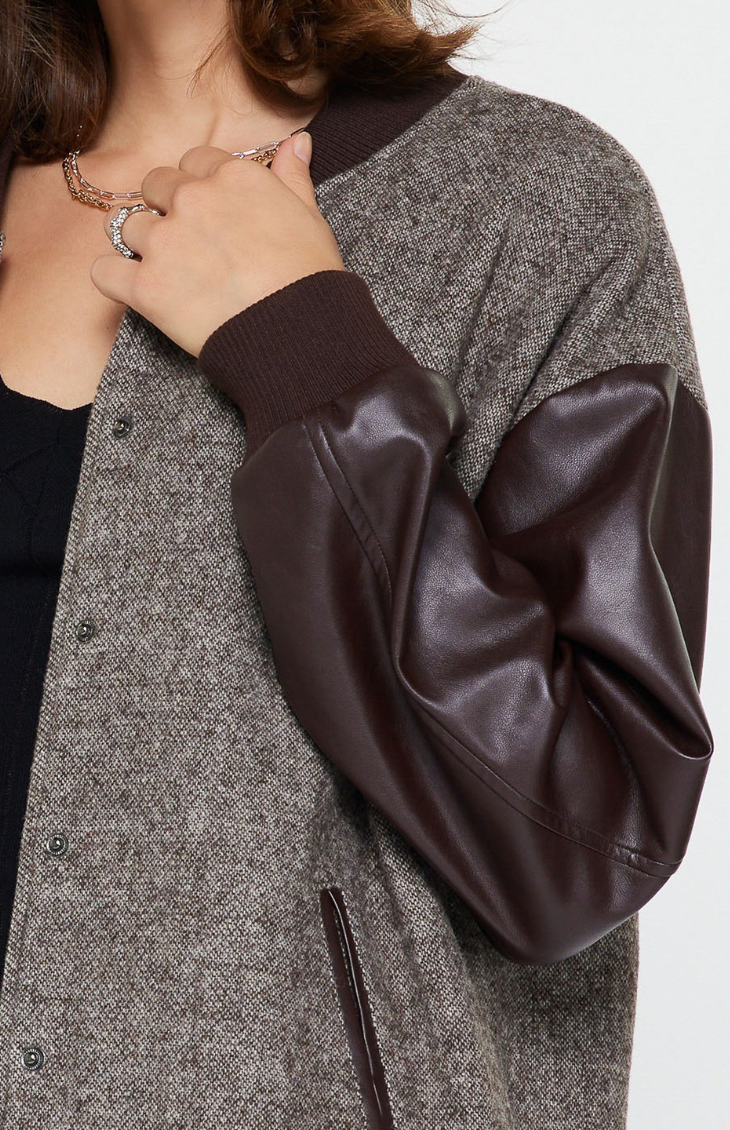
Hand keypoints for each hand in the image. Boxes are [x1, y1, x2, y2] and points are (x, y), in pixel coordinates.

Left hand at [90, 132, 346, 357]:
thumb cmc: (310, 279)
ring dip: (140, 244)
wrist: (298, 334)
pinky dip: (114, 279)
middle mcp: (192, 198)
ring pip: (126, 226)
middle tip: (187, 243)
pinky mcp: (146, 287)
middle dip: (165, 209)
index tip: (210, 214)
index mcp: (231, 176)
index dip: (199, 188)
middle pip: (154, 185)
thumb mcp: (310, 218)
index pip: (194, 163)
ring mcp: (165, 242)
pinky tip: (136, 290)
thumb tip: (297, 141)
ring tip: (166, 271)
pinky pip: (105, 271)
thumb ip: (293, 176)